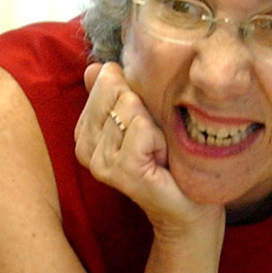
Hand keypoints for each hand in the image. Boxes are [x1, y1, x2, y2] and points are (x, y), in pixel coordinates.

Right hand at [73, 62, 219, 236]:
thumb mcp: (140, 120)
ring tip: (157, 151)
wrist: (187, 205)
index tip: (144, 126)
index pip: (105, 80)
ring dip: (155, 127)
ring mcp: (101, 162)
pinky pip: (142, 127)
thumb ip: (114, 95)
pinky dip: (160, 139)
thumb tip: (95, 67)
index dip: (135, 96)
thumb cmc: (168, 161)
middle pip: (117, 90)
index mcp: (84, 132)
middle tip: (152, 140)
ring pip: (131, 107)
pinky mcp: (122, 170)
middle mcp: (85, 148)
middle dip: (144, 109)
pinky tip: (161, 159)